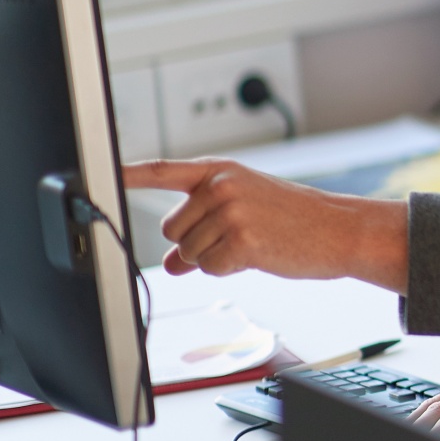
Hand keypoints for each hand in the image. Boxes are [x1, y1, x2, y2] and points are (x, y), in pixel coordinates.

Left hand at [123, 159, 410, 291]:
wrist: (340, 230)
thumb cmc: (296, 219)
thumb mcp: (247, 212)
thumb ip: (203, 228)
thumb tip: (169, 263)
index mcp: (221, 172)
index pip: (163, 171)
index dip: (128, 174)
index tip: (99, 172)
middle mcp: (222, 187)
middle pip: (172, 229)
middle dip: (195, 241)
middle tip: (235, 236)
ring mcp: (231, 213)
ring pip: (188, 253)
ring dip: (213, 258)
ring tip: (252, 244)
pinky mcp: (241, 241)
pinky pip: (209, 268)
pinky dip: (228, 269)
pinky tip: (257, 255)